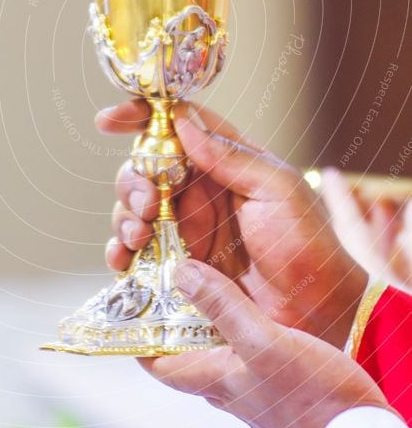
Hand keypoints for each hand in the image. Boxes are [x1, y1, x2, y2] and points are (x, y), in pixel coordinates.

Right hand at [96, 100, 366, 347]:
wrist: (318, 311)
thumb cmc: (308, 244)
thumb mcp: (277, 189)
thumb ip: (229, 156)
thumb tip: (182, 120)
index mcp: (226, 161)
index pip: (177, 125)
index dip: (141, 117)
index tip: (109, 122)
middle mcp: (200, 191)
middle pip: (145, 169)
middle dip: (133, 182)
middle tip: (147, 206)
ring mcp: (186, 229)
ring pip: (135, 209)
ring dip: (125, 217)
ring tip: (139, 237)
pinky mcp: (177, 266)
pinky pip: (136, 253)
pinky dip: (120, 253)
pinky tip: (122, 261)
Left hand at [139, 258, 388, 427]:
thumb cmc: (312, 396)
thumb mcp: (263, 341)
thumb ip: (221, 306)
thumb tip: (180, 273)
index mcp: (211, 377)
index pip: (155, 359)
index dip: (137, 332)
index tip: (130, 300)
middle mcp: (225, 385)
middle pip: (183, 350)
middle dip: (172, 317)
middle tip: (171, 277)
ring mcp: (250, 386)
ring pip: (214, 348)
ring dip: (205, 317)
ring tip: (208, 281)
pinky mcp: (275, 382)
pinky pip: (243, 350)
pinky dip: (236, 325)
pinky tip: (251, 304)